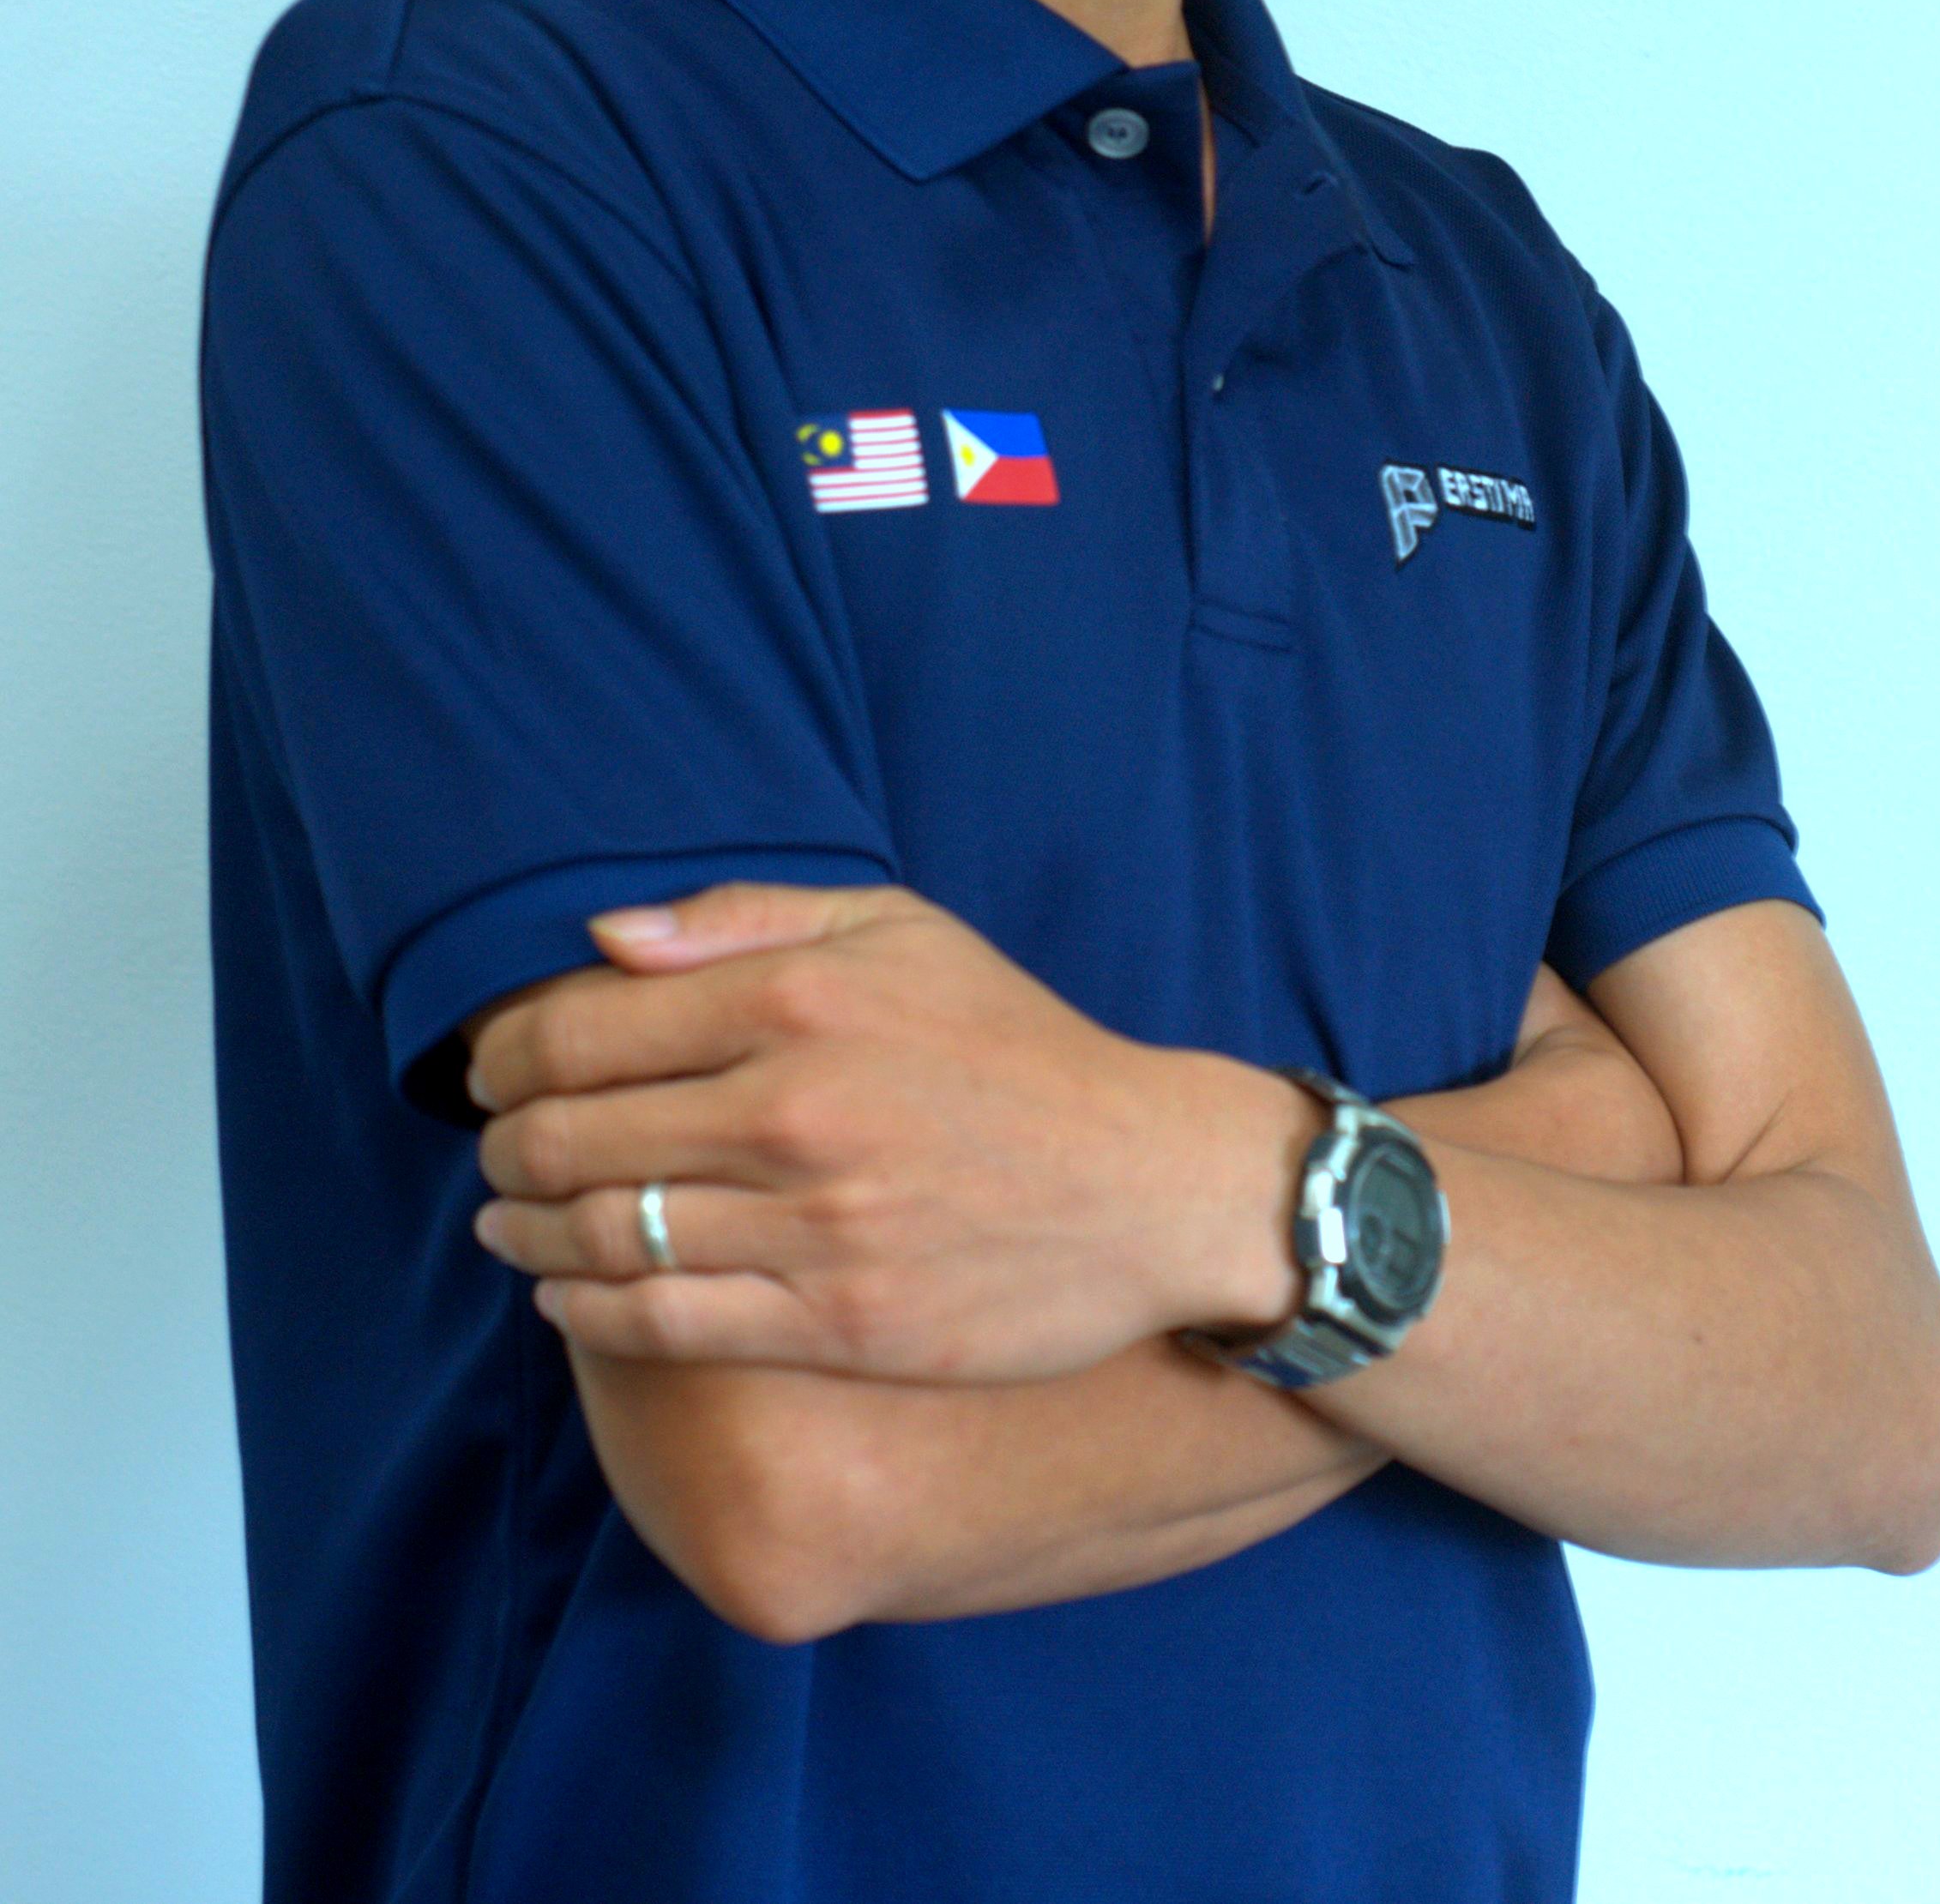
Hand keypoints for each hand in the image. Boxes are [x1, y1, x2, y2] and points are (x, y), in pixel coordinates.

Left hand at [467, 879, 1310, 1378]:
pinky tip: (563, 1294)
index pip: (577, 1028)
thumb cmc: (1014, 1046)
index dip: (502, 1055)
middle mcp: (791, 1109)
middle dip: (499, 1145)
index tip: (487, 1069)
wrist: (1148, 1182)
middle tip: (492, 1150)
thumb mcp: (901, 931)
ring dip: (521, 1233)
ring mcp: (812, 1224)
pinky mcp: (836, 1321)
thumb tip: (606, 938)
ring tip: (504, 1223)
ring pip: (600, 1236)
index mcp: (798, 998)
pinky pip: (661, 1324)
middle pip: (566, 1136)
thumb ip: (746, 920)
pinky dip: (582, 1312)